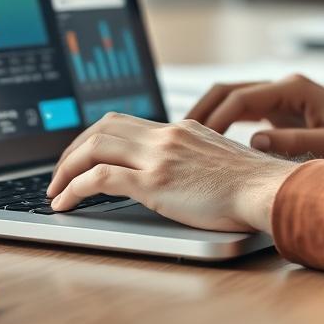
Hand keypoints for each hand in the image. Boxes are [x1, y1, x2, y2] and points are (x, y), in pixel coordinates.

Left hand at [46, 114, 299, 232]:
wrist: (268, 188)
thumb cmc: (253, 184)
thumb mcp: (218, 158)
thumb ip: (194, 156)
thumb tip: (182, 169)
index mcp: (179, 129)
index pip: (125, 121)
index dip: (96, 136)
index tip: (83, 154)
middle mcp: (165, 136)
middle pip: (102, 127)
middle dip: (73, 149)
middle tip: (60, 171)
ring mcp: (157, 157)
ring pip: (94, 147)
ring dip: (66, 167)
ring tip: (55, 189)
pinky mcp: (154, 182)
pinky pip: (99, 179)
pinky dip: (74, 188)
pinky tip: (64, 203)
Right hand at [186, 73, 323, 167]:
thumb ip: (293, 143)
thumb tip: (253, 144)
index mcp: (293, 89)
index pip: (239, 99)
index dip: (214, 120)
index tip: (194, 142)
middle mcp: (284, 88)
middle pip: (228, 91)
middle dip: (200, 110)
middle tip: (176, 136)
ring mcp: (283, 98)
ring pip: (233, 99)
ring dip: (210, 115)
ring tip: (186, 140)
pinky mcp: (285, 111)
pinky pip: (246, 113)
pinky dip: (225, 124)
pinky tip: (213, 144)